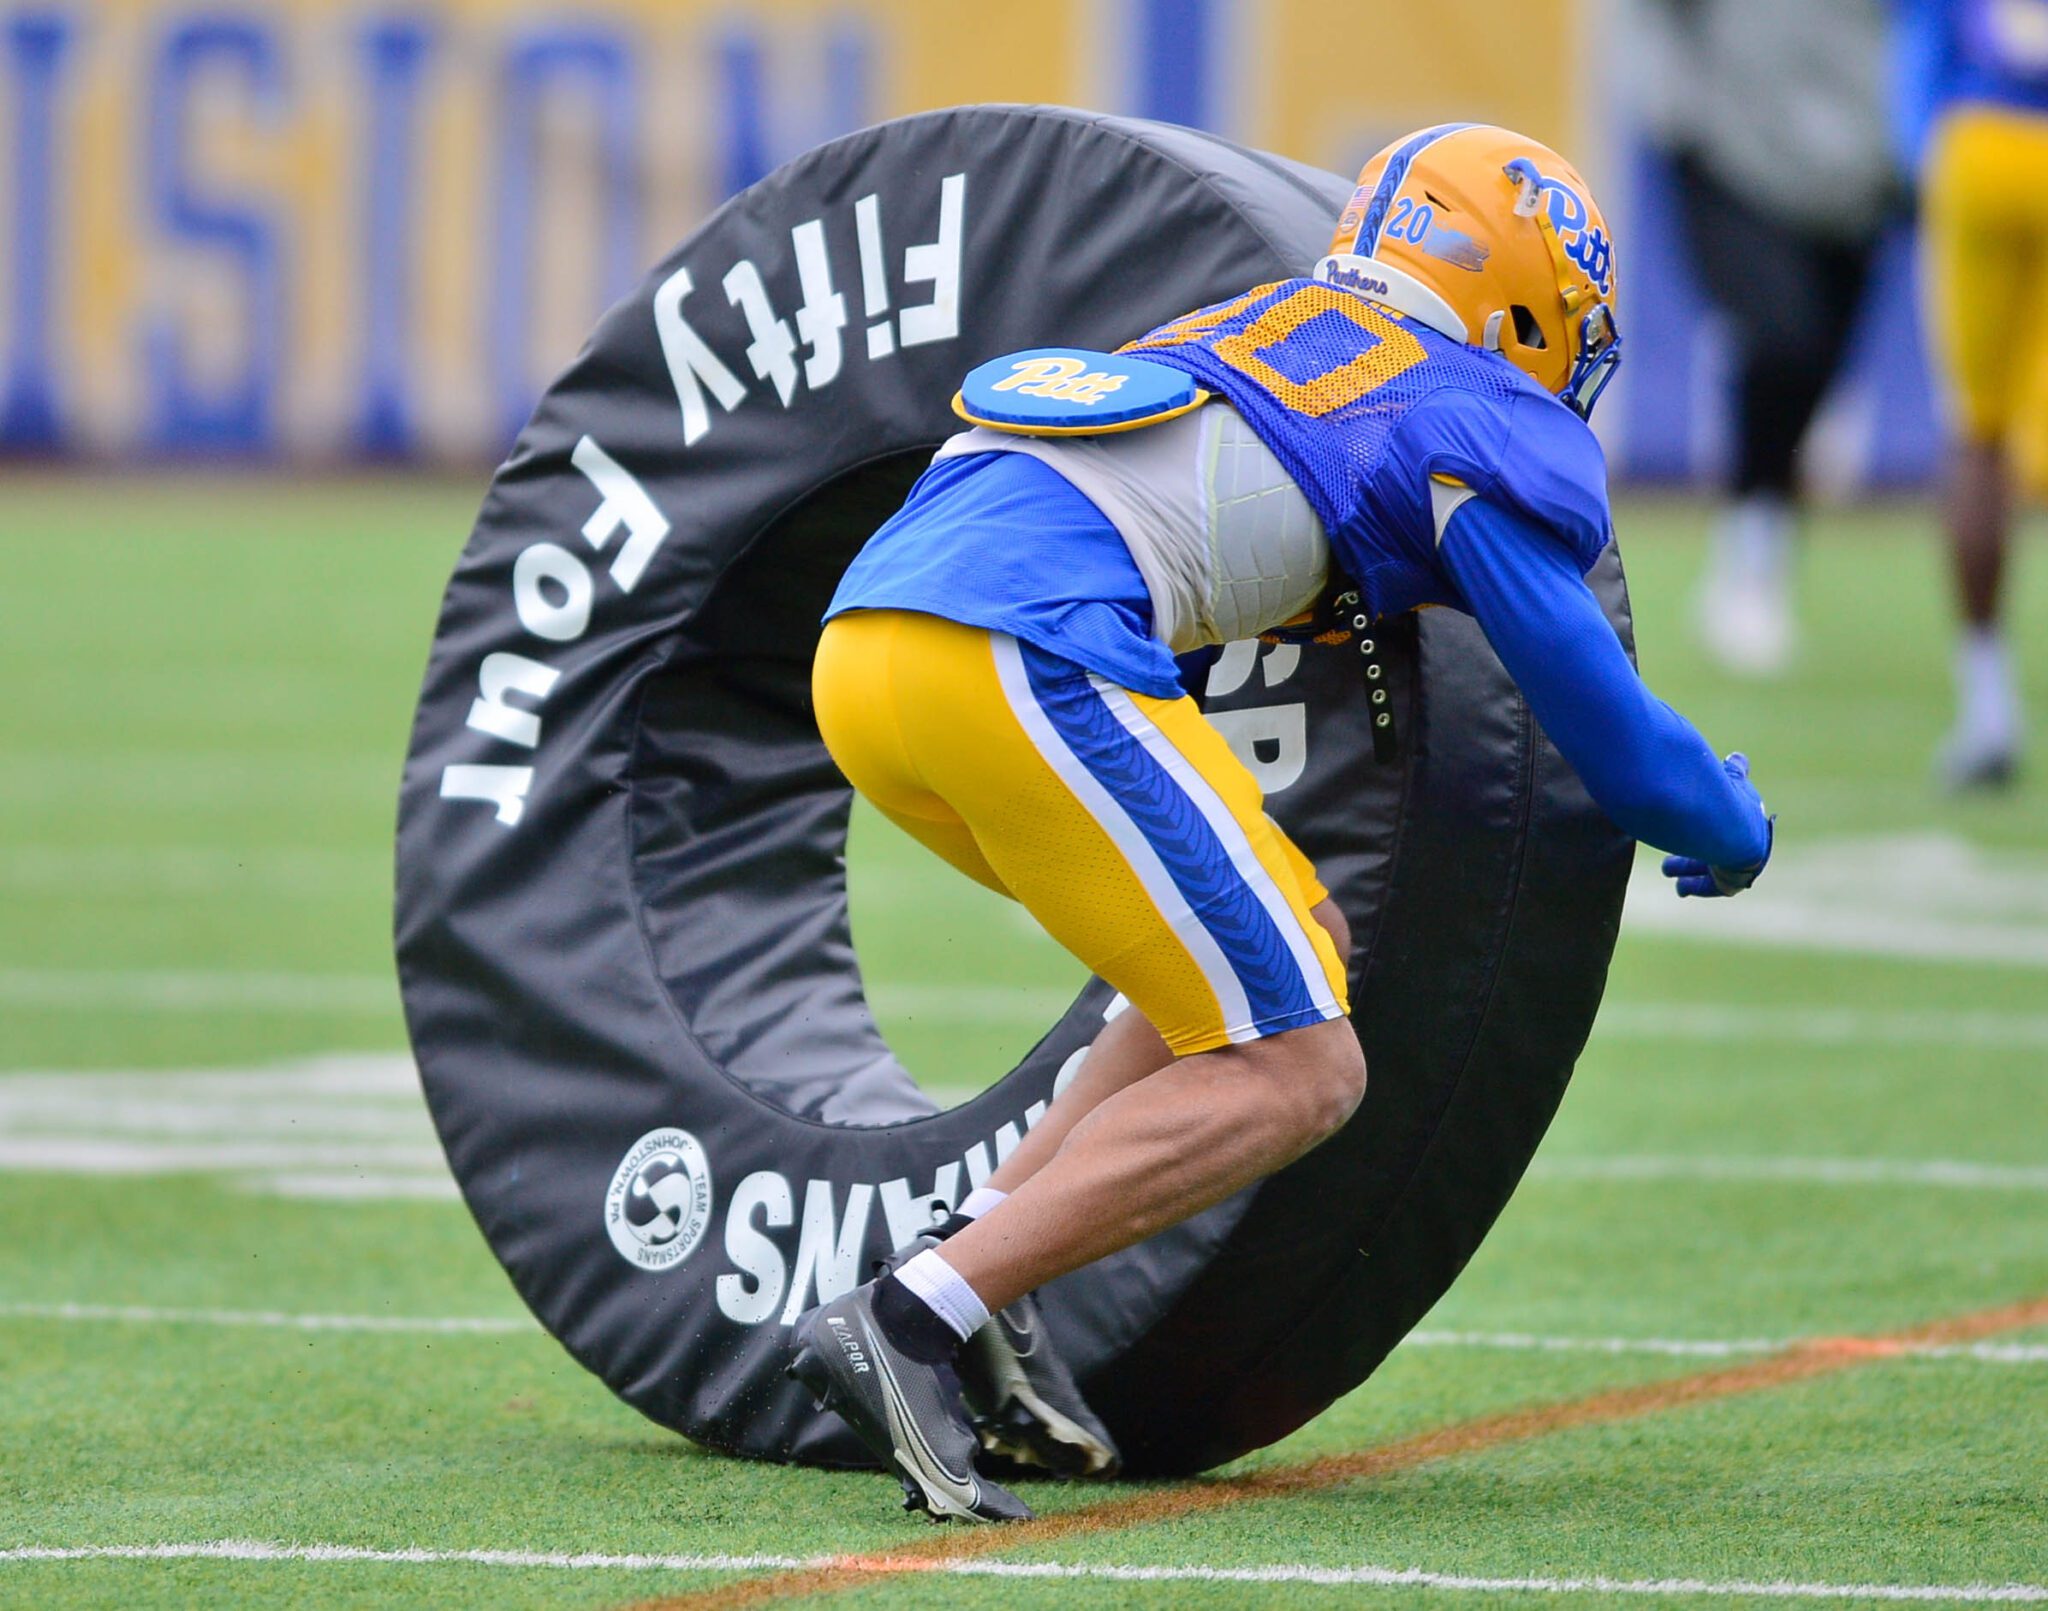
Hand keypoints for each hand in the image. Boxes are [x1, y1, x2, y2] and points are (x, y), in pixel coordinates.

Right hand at [1660, 753, 1773, 896]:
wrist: (1734, 828)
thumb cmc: (1726, 798)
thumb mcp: (1730, 778)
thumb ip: (1735, 771)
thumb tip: (1738, 757)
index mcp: (1749, 818)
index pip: (1731, 822)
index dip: (1713, 822)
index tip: (1694, 825)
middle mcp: (1748, 842)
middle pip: (1717, 848)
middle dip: (1692, 851)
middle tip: (1669, 854)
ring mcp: (1742, 863)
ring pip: (1712, 867)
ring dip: (1689, 868)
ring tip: (1666, 868)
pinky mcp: (1735, 880)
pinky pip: (1716, 886)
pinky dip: (1697, 885)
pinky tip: (1681, 888)